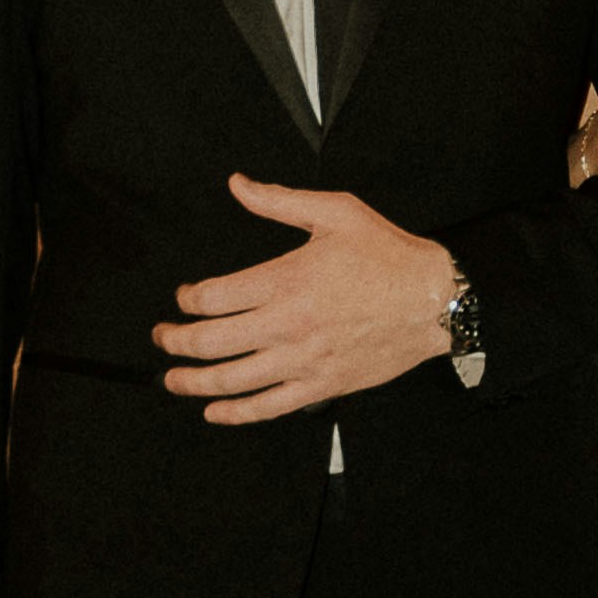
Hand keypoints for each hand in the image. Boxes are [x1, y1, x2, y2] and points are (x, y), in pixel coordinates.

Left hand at [155, 178, 457, 426]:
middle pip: (211, 342)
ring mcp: (303, 360)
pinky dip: (236, 413)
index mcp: (286, 279)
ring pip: (232, 380)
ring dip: (193, 382)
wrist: (435, 300)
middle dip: (175, 342)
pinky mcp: (321, 386)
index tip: (183, 298)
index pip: (213, 298)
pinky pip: (268, 407)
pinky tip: (215, 411)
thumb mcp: (335, 212)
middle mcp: (287, 324)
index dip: (186, 300)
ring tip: (173, 379)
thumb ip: (279, 201)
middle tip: (163, 338)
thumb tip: (238, 185)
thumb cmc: (388, 255)